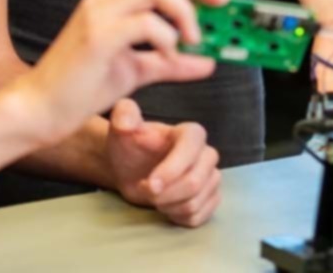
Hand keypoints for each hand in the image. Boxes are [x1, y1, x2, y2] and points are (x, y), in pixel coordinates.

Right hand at [18, 0, 229, 142]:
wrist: (40, 110)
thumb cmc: (81, 88)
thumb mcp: (137, 71)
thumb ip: (172, 63)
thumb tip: (209, 61)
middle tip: (220, 5)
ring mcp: (98, 14)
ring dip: (184, 11)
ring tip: (192, 40)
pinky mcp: (97, 38)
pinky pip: (143, 23)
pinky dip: (166, 38)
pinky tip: (169, 58)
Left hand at [107, 99, 220, 226]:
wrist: (132, 169)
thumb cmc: (130, 146)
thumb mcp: (121, 127)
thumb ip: (123, 115)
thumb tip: (125, 124)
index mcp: (191, 133)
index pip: (191, 150)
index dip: (171, 170)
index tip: (149, 184)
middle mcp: (207, 154)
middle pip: (195, 182)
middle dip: (165, 194)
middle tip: (145, 190)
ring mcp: (211, 178)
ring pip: (196, 202)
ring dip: (168, 206)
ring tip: (154, 197)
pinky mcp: (210, 198)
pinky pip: (200, 216)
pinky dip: (178, 217)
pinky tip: (166, 207)